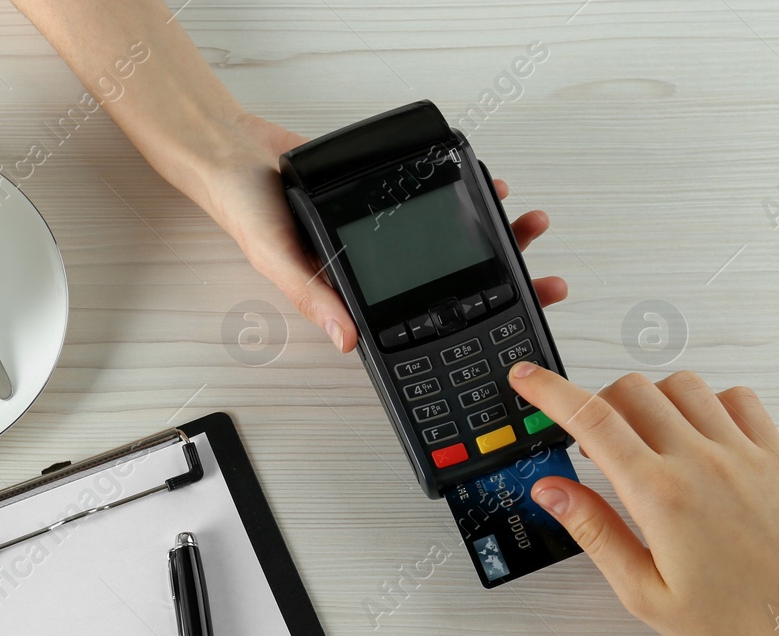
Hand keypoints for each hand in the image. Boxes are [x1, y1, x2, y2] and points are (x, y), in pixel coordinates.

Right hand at [193, 111, 567, 353]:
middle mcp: (373, 265)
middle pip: (447, 281)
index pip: (415, 318)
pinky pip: (435, 198)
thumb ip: (314, 296)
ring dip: (494, 235)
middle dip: (499, 280)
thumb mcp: (277, 259)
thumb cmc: (245, 210)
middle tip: (544, 280)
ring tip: (529, 226)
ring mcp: (383, 231)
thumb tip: (346, 340)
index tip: (507, 325)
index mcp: (349, 291)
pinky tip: (494, 188)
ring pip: (450, 240)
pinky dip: (466, 193)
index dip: (463, 325)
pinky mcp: (387, 194)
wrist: (234, 152)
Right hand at [509, 362, 778, 635]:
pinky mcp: (775, 454)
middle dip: (594, 402)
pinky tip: (697, 433)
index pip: (590, 419)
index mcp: (660, 496)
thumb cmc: (739, 622)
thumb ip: (595, 532)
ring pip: (680, 385)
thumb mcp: (644, 593)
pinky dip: (706, 401)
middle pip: (630, 390)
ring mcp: (742, 452)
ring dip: (648, 399)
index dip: (549, 390)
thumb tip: (553, 492)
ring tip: (640, 438)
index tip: (526, 378)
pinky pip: (736, 398)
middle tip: (586, 440)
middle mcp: (701, 462)